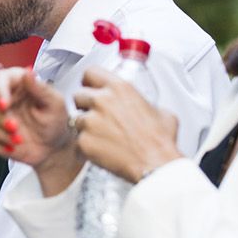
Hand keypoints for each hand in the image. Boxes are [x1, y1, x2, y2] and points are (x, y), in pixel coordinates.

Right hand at [0, 66, 75, 167]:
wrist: (52, 148)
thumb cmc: (55, 122)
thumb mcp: (55, 104)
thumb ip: (41, 89)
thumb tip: (28, 73)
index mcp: (16, 84)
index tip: (5, 106)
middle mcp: (0, 97)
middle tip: (15, 128)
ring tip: (17, 141)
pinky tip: (10, 148)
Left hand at [72, 67, 183, 182]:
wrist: (155, 164)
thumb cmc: (159, 140)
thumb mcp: (160, 111)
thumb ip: (144, 103)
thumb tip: (144, 105)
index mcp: (120, 88)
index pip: (90, 72)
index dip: (90, 81)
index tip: (91, 87)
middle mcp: (102, 101)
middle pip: (79, 95)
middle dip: (85, 105)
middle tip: (96, 115)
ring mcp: (90, 121)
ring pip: (76, 118)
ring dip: (85, 126)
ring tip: (102, 135)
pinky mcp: (84, 141)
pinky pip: (78, 140)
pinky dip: (86, 145)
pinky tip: (101, 149)